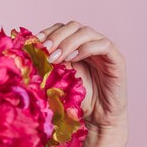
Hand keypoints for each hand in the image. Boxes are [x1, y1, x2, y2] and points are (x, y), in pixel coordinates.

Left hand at [37, 21, 127, 138]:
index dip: (48, 32)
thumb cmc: (78, 99)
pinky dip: (86, 48)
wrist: (98, 120)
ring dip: (68, 42)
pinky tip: (74, 58)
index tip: (35, 42)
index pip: (61, 28)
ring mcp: (103, 48)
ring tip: (56, 57)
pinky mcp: (116, 58)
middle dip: (56, 36)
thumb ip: (49, 63)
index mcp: (75, 44)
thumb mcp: (59, 78)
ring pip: (86, 32)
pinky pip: (103, 45)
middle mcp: (89, 42)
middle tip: (44, 50)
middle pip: (73, 26)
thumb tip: (30, 52)